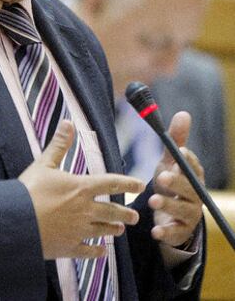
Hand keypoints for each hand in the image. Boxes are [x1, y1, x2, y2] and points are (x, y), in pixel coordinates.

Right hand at [19, 120, 144, 259]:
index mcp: (81, 188)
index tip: (141, 185)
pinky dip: (97, 253)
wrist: (16, 222)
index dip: (128, 183)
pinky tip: (102, 253)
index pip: (110, 183)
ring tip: (120, 230)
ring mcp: (78, 231)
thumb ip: (59, 145)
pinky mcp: (68, 247)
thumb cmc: (28, 190)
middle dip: (125, 214)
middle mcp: (85, 210)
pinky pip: (88, 252)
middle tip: (135, 217)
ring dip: (113, 229)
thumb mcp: (44, 164)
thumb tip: (68, 122)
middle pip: (111, 211)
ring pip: (103, 231)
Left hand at [150, 111, 203, 247]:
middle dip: (177, 183)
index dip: (188, 159)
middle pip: (190, 189)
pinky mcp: (180, 232)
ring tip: (153, 200)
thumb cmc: (171, 182)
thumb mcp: (170, 161)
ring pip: (182, 211)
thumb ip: (175, 140)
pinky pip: (175, 233)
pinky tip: (154, 231)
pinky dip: (165, 232)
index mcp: (193, 176)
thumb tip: (184, 113)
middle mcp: (195, 195)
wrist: (169, 215)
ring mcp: (190, 215)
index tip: (179, 151)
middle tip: (162, 176)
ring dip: (168, 205)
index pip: (194, 166)